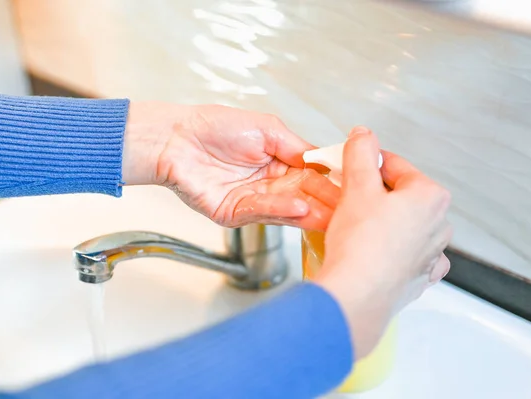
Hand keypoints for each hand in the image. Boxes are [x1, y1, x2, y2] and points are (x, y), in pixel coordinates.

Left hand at [122, 102, 339, 228]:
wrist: (176, 138)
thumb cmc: (214, 126)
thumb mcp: (267, 128)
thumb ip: (296, 147)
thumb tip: (325, 159)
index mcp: (279, 163)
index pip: (313, 176)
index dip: (332, 181)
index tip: (354, 186)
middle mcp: (269, 185)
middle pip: (304, 196)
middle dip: (327, 202)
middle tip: (352, 209)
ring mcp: (253, 201)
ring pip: (287, 209)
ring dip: (311, 211)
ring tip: (333, 214)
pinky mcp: (235, 214)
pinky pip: (262, 212)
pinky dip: (282, 210)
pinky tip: (301, 207)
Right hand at [314, 126, 451, 358]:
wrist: (356, 296)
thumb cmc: (360, 243)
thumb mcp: (357, 186)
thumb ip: (361, 153)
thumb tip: (363, 134)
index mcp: (430, 196)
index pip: (395, 166)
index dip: (367, 163)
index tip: (348, 167)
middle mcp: (439, 225)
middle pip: (402, 196)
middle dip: (375, 194)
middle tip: (347, 198)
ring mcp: (431, 255)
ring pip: (404, 226)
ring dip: (383, 222)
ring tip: (355, 227)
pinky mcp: (418, 278)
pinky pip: (406, 256)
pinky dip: (390, 251)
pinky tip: (372, 252)